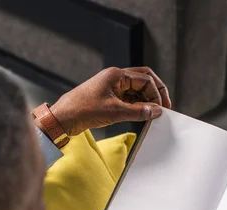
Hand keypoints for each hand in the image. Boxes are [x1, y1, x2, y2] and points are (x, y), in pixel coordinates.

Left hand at [49, 66, 171, 135]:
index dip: (157, 94)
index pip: (146, 79)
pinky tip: (141, 116)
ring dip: (146, 101)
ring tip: (152, 115)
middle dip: (155, 93)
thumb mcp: (114, 112)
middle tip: (163, 108)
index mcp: (116, 75)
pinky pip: (128, 99)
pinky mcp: (108, 98)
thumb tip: (156, 111)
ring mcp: (112, 88)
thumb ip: (138, 111)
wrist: (63, 118)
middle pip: (143, 80)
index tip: (162, 108)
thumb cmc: (82, 110)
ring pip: (136, 91)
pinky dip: (137, 106)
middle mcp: (115, 78)